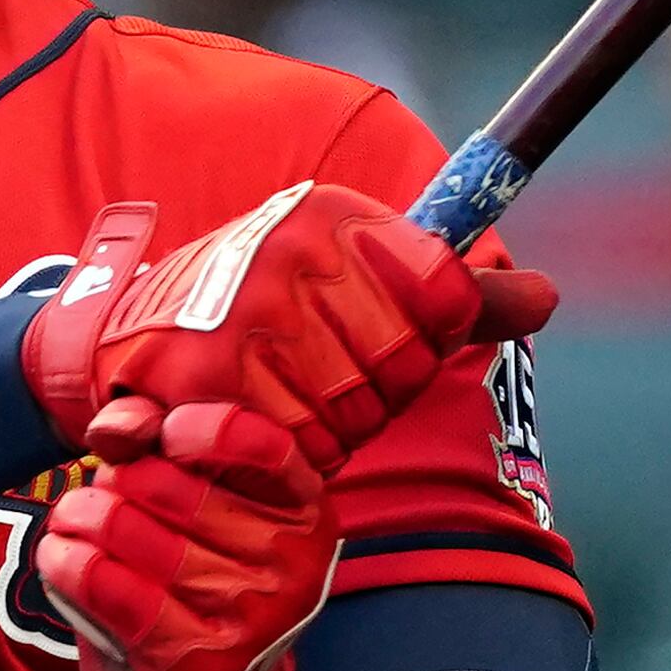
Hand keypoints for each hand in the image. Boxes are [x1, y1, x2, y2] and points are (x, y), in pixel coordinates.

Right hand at [19, 183, 556, 468]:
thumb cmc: (265, 323)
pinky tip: (250, 426)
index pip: (444, 299)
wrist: (122, 343)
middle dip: (368, 394)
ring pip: (349, 413)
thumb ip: (457, 299)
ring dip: (321, 429)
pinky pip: (292, 446)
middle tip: (314, 374)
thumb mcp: (359, 294)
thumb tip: (547, 296)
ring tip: (277, 395)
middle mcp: (290, 245)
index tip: (374, 336)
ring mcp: (242, 307)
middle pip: (400, 366)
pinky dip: (281, 455)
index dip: (421, 340)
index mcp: (336, 214)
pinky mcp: (200, 372)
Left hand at [35, 402, 336, 670]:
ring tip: (69, 527)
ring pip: (129, 530)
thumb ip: (162, 452)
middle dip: (113, 483)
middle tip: (94, 500)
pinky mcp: (200, 663)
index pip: (259, 443)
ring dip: (77, 520)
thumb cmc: (189, 597)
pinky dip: (67, 563)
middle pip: (169, 485)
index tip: (160, 439)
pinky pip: (107, 584)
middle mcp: (293, 566)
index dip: (194, 429)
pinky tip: (61, 558)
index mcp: (306, 516)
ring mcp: (253, 618)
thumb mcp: (195, 518)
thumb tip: (115, 426)